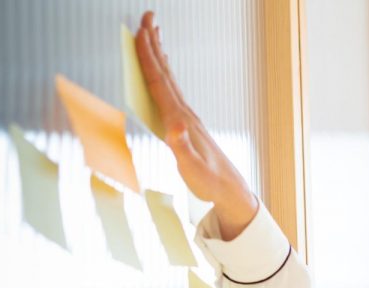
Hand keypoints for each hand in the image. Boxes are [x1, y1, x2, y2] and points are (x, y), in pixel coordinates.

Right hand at [134, 11, 257, 239]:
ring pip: (168, 79)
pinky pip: (170, 91)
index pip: (160, 82)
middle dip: (153, 44)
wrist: (228, 189)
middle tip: (147, 16)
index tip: (139, 33)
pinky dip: (163, 75)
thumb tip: (174, 128)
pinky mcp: (186, 124)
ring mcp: (186, 116)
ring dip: (158, 55)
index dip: (148, 58)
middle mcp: (183, 112)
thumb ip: (182, 149)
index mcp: (179, 119)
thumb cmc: (208, 181)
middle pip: (165, 72)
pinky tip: (162, 71)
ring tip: (153, 34)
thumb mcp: (192, 168)